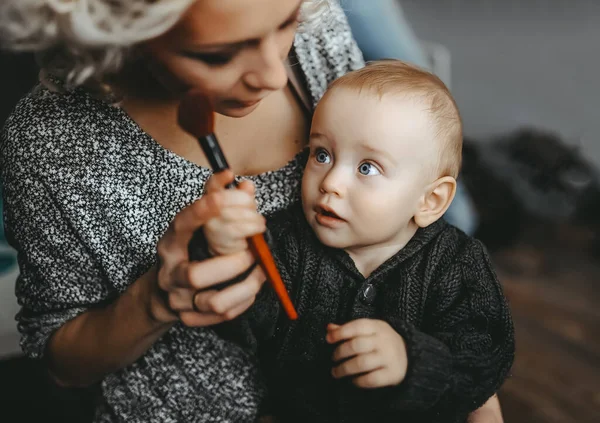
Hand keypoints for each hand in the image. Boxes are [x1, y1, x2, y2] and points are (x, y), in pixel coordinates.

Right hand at [152, 170, 265, 326]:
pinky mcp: (191, 318)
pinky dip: (244, 301)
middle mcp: (170, 272)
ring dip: (245, 287)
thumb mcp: (195, 226)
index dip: (202, 211)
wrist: (163, 292)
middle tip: (251, 252)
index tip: (222, 196)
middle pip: (196, 275)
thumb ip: (218, 203)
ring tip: (260, 271)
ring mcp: (179, 298)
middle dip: (232, 266)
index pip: (182, 225)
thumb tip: (245, 185)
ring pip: (214, 301)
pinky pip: (224, 315)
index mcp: (171, 243)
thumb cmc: (187, 251)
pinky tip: (252, 287)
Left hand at [327, 319, 407, 388]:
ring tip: (336, 372)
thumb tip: (329, 328)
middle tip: (333, 359)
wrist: (409, 355)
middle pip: (356, 345)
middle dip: (340, 353)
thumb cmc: (381, 341)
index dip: (340, 332)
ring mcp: (389, 358)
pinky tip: (352, 380)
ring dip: (344, 369)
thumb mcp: (369, 330)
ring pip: (361, 363)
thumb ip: (349, 329)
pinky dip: (358, 381)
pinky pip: (371, 379)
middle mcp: (384, 341)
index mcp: (377, 327)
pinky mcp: (393, 374)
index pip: (357, 326)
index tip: (328, 339)